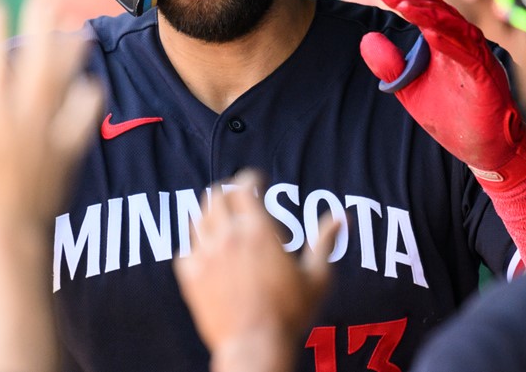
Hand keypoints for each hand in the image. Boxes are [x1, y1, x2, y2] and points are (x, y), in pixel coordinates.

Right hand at [0, 0, 103, 233]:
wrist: (6, 242)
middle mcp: (24, 120)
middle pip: (37, 63)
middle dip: (42, 26)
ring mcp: (49, 136)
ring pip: (65, 85)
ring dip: (72, 55)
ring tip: (80, 29)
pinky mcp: (67, 154)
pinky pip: (83, 121)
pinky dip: (87, 101)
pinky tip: (91, 85)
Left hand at [174, 171, 339, 371]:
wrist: (255, 347)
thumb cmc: (290, 314)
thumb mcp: (317, 277)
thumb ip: (324, 242)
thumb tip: (340, 217)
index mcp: (257, 230)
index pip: (243, 186)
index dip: (250, 178)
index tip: (257, 181)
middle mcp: (227, 236)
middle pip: (216, 195)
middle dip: (228, 192)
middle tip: (239, 200)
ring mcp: (204, 256)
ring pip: (198, 218)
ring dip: (212, 215)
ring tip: (225, 225)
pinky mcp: (190, 277)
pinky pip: (185, 250)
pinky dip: (196, 246)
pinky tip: (208, 255)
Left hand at [361, 0, 525, 182]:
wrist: (484, 150)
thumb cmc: (453, 118)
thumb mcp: (411, 90)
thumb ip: (391, 67)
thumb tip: (368, 39)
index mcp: (448, 46)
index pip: (429, 13)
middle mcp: (466, 47)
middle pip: (442, 13)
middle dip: (416, 1)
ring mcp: (478, 61)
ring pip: (457, 29)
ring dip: (432, 16)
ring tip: (407, 6)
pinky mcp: (487, 79)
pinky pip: (470, 56)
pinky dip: (451, 43)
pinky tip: (431, 35)